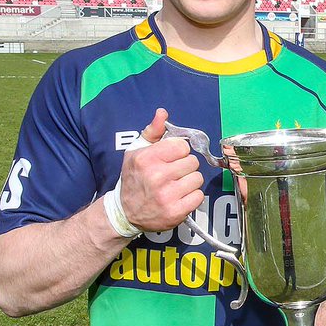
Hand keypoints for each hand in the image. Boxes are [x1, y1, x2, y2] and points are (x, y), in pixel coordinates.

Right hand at [119, 109, 204, 231]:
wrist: (126, 212)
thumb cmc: (134, 178)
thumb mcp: (136, 151)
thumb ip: (152, 131)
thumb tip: (162, 113)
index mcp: (146, 158)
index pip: (182, 146)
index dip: (179, 152)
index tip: (170, 159)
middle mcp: (156, 176)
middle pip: (192, 162)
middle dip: (185, 167)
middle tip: (172, 174)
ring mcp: (166, 196)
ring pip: (197, 179)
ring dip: (189, 182)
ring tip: (175, 186)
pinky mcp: (175, 212)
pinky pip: (199, 196)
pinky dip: (192, 197)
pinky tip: (179, 197)